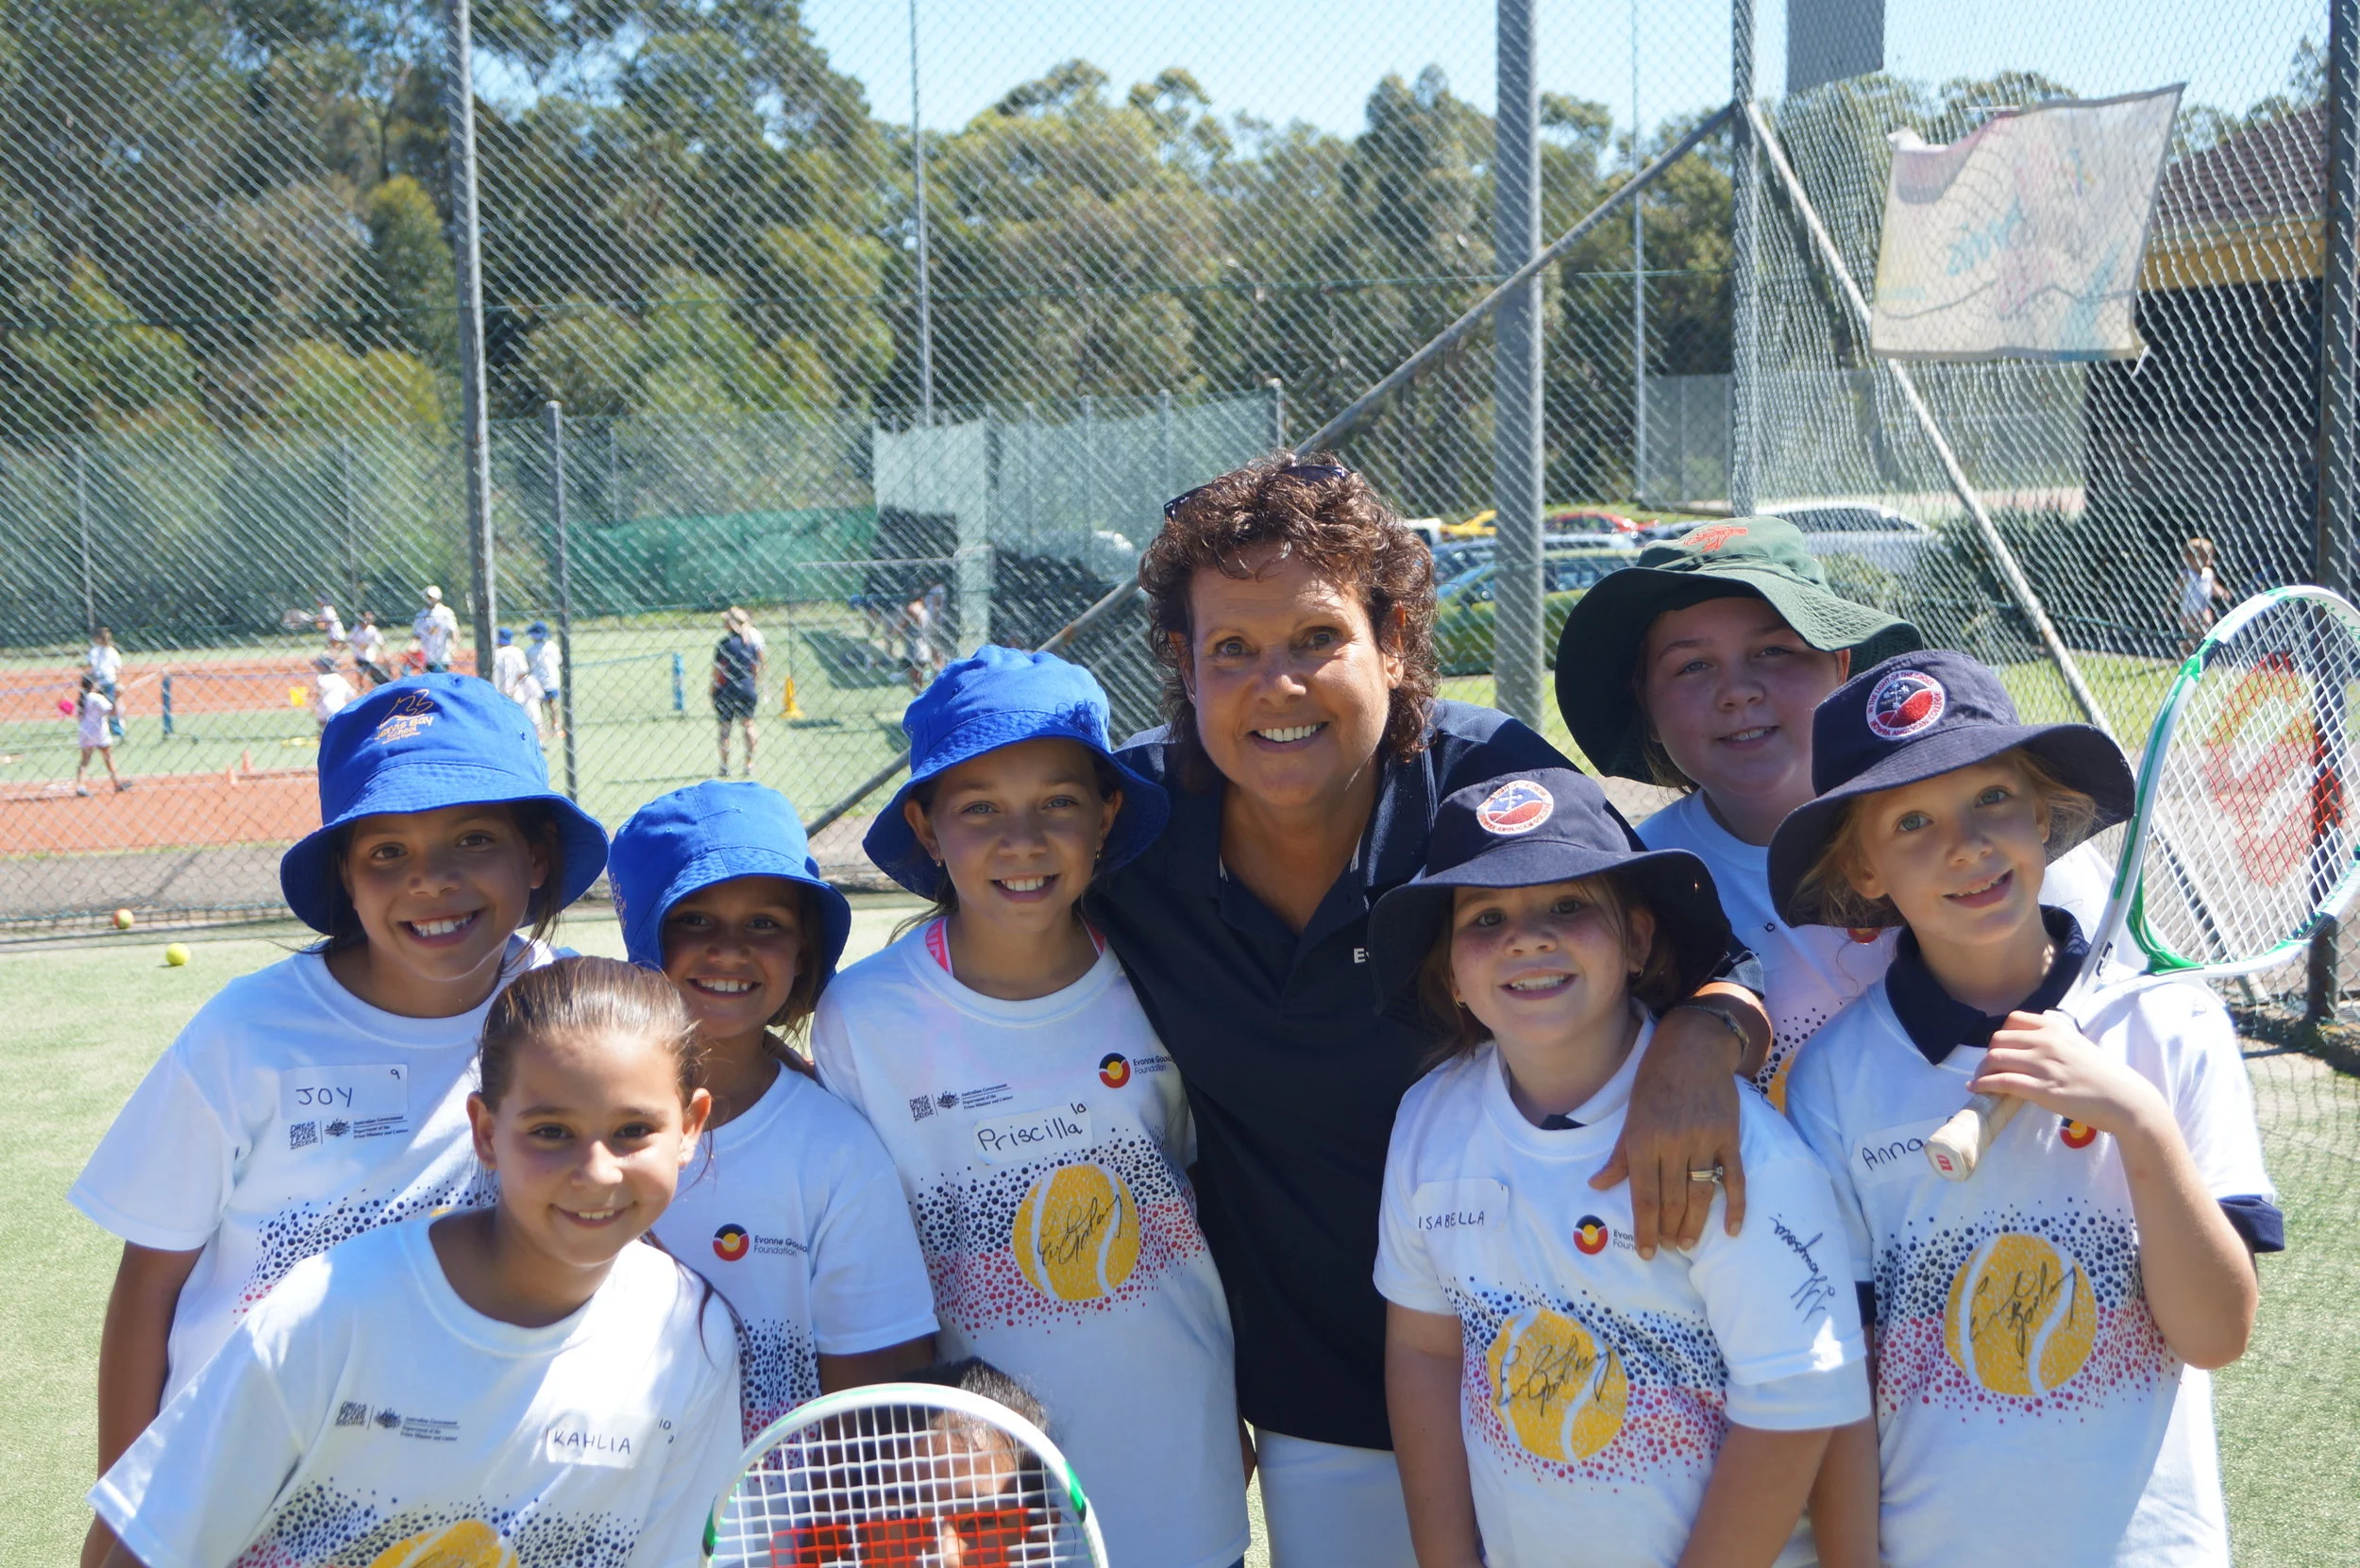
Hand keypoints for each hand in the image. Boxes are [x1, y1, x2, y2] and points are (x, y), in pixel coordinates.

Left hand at [1593, 1010, 1745, 1256]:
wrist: (1692, 1049)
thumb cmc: (1654, 1083)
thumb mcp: (1631, 1117)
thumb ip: (1619, 1156)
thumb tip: (1597, 1186)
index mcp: (1643, 1141)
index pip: (1644, 1196)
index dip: (1646, 1229)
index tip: (1647, 1253)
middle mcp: (1672, 1144)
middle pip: (1672, 1200)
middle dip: (1669, 1230)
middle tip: (1669, 1248)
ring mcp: (1703, 1141)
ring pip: (1700, 1194)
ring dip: (1695, 1224)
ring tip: (1688, 1243)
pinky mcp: (1728, 1137)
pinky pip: (1734, 1178)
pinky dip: (1736, 1206)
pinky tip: (1733, 1229)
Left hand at [1973, 1010, 2169, 1140]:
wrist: (2124, 1099)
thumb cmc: (2102, 1074)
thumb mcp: (2078, 1042)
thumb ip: (2056, 1035)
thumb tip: (2036, 1029)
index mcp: (2056, 1027)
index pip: (2013, 1020)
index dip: (2001, 1035)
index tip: (2000, 1049)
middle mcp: (2047, 1041)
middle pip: (1998, 1039)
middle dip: (1988, 1054)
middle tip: (1987, 1068)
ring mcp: (2043, 1064)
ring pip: (1995, 1059)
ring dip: (1981, 1071)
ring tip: (1979, 1080)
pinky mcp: (2042, 1089)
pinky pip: (2002, 1082)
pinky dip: (1983, 1084)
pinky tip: (1977, 1089)